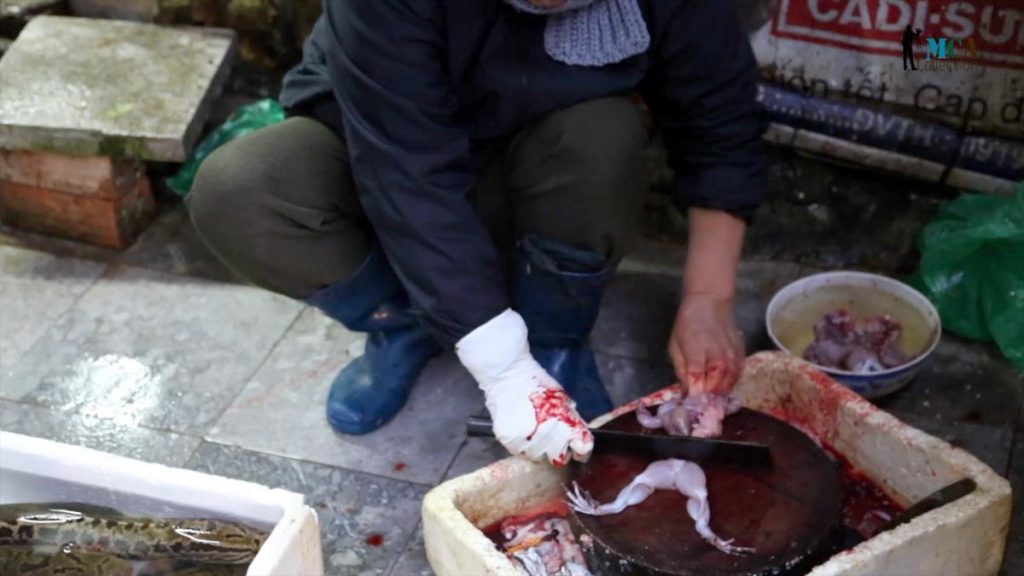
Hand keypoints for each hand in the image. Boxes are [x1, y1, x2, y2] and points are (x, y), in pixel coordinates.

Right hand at [456, 309, 592, 464]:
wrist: (508, 374)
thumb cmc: (537, 384)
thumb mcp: (563, 399)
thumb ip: (573, 421)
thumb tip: (580, 443)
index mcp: (565, 424)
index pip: (582, 449)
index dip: (581, 451)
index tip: (578, 450)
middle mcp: (546, 433)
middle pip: (557, 457)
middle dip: (556, 448)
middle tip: (549, 434)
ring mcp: (526, 438)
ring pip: (536, 456)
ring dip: (537, 447)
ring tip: (532, 428)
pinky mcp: (508, 439)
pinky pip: (519, 452)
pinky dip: (521, 444)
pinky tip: (520, 429)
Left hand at [668, 293, 744, 394]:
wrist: (710, 303)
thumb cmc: (688, 324)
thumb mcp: (675, 347)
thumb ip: (682, 371)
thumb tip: (686, 394)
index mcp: (698, 354)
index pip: (698, 385)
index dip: (694, 400)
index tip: (689, 408)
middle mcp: (719, 358)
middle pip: (716, 390)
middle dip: (707, 400)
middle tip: (699, 404)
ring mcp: (734, 358)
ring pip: (728, 387)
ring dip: (718, 394)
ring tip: (708, 397)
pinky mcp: (743, 357)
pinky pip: (737, 378)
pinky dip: (728, 384)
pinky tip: (720, 384)